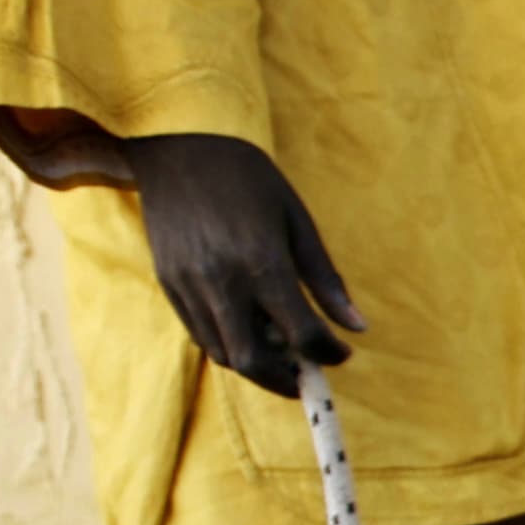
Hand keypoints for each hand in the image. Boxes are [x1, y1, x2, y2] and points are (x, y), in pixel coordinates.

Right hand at [125, 134, 361, 398]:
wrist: (175, 146)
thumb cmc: (247, 178)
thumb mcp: (297, 220)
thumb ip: (325, 280)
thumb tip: (357, 328)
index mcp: (261, 262)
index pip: (301, 334)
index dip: (327, 354)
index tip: (340, 353)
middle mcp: (220, 280)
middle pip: (254, 361)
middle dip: (286, 379)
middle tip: (306, 371)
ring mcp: (188, 284)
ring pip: (224, 354)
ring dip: (257, 365)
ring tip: (280, 349)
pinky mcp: (168, 283)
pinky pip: (200, 335)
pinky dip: (229, 345)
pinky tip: (250, 330)